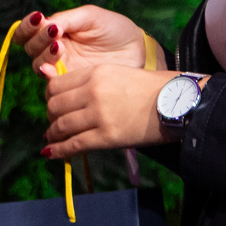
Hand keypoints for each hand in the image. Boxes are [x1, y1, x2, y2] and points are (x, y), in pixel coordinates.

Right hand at [14, 5, 151, 71]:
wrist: (137, 50)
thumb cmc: (115, 29)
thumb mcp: (90, 16)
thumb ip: (65, 18)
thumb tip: (44, 25)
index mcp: (56, 31)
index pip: (30, 30)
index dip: (27, 27)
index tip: (38, 20)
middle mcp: (55, 50)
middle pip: (30, 49)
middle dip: (38, 40)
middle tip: (54, 34)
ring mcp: (62, 68)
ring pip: (38, 65)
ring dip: (44, 55)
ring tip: (60, 47)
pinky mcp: (72, 84)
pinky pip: (53, 83)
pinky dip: (49, 75)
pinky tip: (55, 67)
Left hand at [39, 64, 181, 159]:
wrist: (175, 103)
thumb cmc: (151, 87)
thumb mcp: (118, 73)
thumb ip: (91, 80)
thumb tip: (66, 92)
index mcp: (95, 73)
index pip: (57, 84)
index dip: (50, 96)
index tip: (53, 103)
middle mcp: (92, 91)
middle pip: (54, 104)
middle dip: (51, 115)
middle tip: (54, 121)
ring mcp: (98, 115)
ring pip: (61, 125)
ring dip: (53, 133)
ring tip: (52, 137)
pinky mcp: (106, 137)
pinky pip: (74, 144)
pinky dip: (59, 150)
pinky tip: (51, 153)